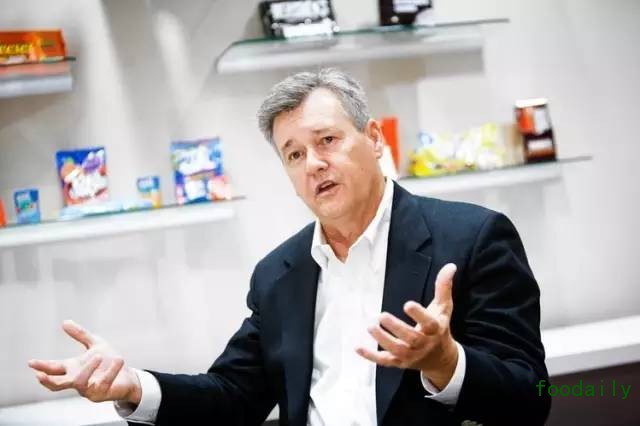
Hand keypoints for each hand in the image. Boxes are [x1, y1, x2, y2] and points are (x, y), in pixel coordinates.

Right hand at [28, 320, 141, 404]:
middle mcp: (77, 380)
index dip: (42, 366)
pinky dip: (110, 371)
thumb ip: (80, 335)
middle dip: (47, 381)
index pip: (54, 368)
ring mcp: (87, 389)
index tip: (31, 362)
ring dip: (87, 368)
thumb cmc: (108, 362)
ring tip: (98, 355)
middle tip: (39, 374)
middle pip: (56, 385)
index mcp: (73, 369)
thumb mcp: (96, 344)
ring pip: (79, 382)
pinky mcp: (100, 394)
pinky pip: (102, 383)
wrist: (127, 377)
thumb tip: (64, 322)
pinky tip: (118, 360)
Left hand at [356, 263, 458, 389]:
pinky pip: (384, 361)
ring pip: (396, 350)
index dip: (419, 315)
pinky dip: (371, 356)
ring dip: (382, 340)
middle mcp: (423, 344)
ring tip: (371, 326)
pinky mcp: (399, 363)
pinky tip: (358, 347)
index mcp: (435, 329)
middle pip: (410, 338)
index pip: (429, 323)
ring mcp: (410, 355)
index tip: (407, 304)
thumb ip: (444, 287)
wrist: (441, 359)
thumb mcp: (444, 308)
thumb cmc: (439, 328)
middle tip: (382, 315)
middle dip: (396, 328)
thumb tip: (450, 266)